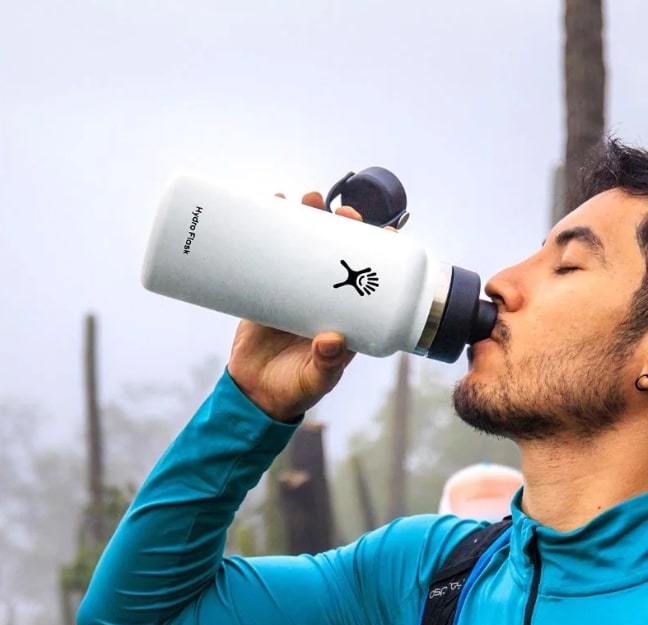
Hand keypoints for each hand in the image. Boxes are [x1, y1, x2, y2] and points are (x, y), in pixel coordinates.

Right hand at [227, 192, 361, 421]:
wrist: (255, 395)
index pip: (370, 280)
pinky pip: (271, 255)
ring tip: (305, 199)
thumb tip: (333, 340)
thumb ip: (327, 365)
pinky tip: (271, 208)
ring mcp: (296, 292)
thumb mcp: (316, 380)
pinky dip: (269, 232)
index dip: (379, 254)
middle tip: (340, 211)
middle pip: (338, 254)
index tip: (384, 232)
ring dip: (307, 220)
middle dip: (340, 227)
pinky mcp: (266, 290)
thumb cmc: (295, 391)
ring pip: (306, 248)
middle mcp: (326, 299)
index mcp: (348, 318)